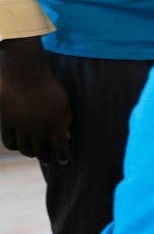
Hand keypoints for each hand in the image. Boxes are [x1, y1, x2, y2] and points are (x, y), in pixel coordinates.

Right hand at [0, 37, 70, 163]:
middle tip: (50, 160)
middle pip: (42, 151)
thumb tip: (66, 138)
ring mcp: (21, 125)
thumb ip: (65, 120)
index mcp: (55, 121)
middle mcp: (38, 125)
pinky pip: (9, 142)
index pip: (60, 147)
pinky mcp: (6, 122)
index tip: (63, 162)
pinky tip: (21, 145)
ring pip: (25, 149)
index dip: (62, 157)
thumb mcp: (63, 101)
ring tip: (36, 152)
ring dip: (31, 153)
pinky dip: (16, 147)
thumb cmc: (47, 86)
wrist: (23, 71)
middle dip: (47, 158)